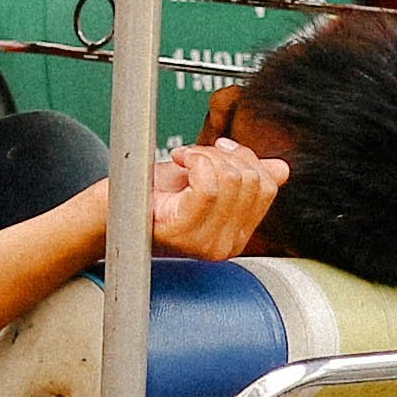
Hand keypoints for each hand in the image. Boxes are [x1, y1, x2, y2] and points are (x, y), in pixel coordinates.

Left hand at [141, 141, 281, 259]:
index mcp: (238, 235)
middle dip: (224, 155)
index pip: (267, 187)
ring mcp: (206, 244)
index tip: (221, 149)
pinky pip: (208, 186)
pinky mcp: (183, 233)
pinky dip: (195, 160)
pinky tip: (180, 158)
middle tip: (197, 154)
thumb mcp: (207, 179)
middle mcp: (227, 246)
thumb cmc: (155, 194)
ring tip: (186, 157)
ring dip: (206, 156)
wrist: (115, 205)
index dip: (247, 158)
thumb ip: (244, 177)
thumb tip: (281, 170)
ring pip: (230, 181)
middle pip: (251, 181)